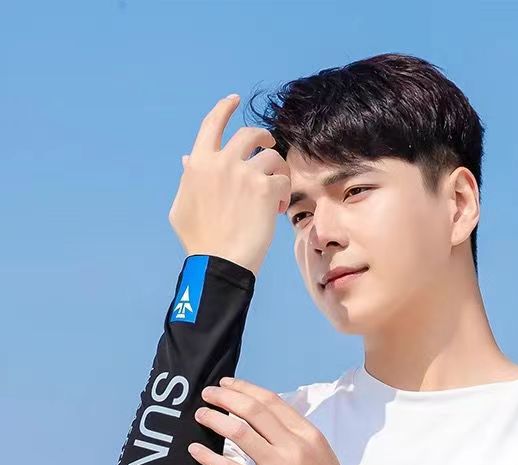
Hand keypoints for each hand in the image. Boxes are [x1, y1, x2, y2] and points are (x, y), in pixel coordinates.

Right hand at [168, 93, 291, 275]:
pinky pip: (283, 181)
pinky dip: (284, 194)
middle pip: (250, 134)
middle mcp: (222, 161)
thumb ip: (189, 178)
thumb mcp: (182, 206)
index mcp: (199, 163)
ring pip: (273, 158)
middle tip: (271, 147)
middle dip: (264, 137)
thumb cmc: (199, 240)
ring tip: (277, 194)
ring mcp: (245, 173)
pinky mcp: (266, 188)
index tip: (235, 99)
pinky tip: (278, 210)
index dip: (225, 108)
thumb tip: (188, 158)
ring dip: (278, 172)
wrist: (219, 261)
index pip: (212, 124)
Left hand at [187, 376, 355, 464]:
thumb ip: (298, 438)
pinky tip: (195, 450)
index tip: (228, 385)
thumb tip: (268, 423)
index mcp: (309, 435)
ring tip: (201, 415)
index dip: (246, 389)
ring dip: (215, 419)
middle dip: (226, 397)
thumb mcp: (322, 455)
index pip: (272, 402)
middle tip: (208, 394)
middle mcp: (295, 446)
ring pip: (239, 432)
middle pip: (253, 410)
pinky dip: (208, 457)